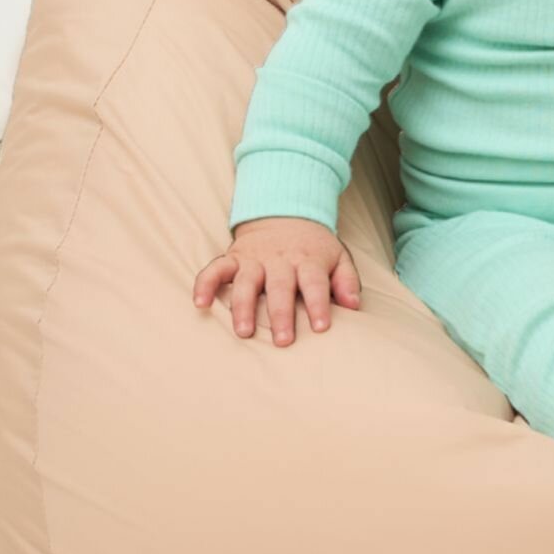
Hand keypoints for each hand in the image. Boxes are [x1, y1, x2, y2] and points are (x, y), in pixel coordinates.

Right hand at [193, 216, 363, 344]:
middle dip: (281, 313)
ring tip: (244, 332)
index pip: (314, 282)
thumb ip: (346, 281)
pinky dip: (205, 284)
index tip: (321, 327)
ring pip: (246, 282)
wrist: (285, 212)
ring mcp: (254, 259)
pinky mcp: (233, 258)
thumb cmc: (314, 247)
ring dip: (243, 306)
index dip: (318, 304)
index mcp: (308, 260)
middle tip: (283, 341)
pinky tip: (200, 303)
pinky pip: (215, 269)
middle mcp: (280, 260)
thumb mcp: (338, 257)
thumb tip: (354, 306)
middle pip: (280, 286)